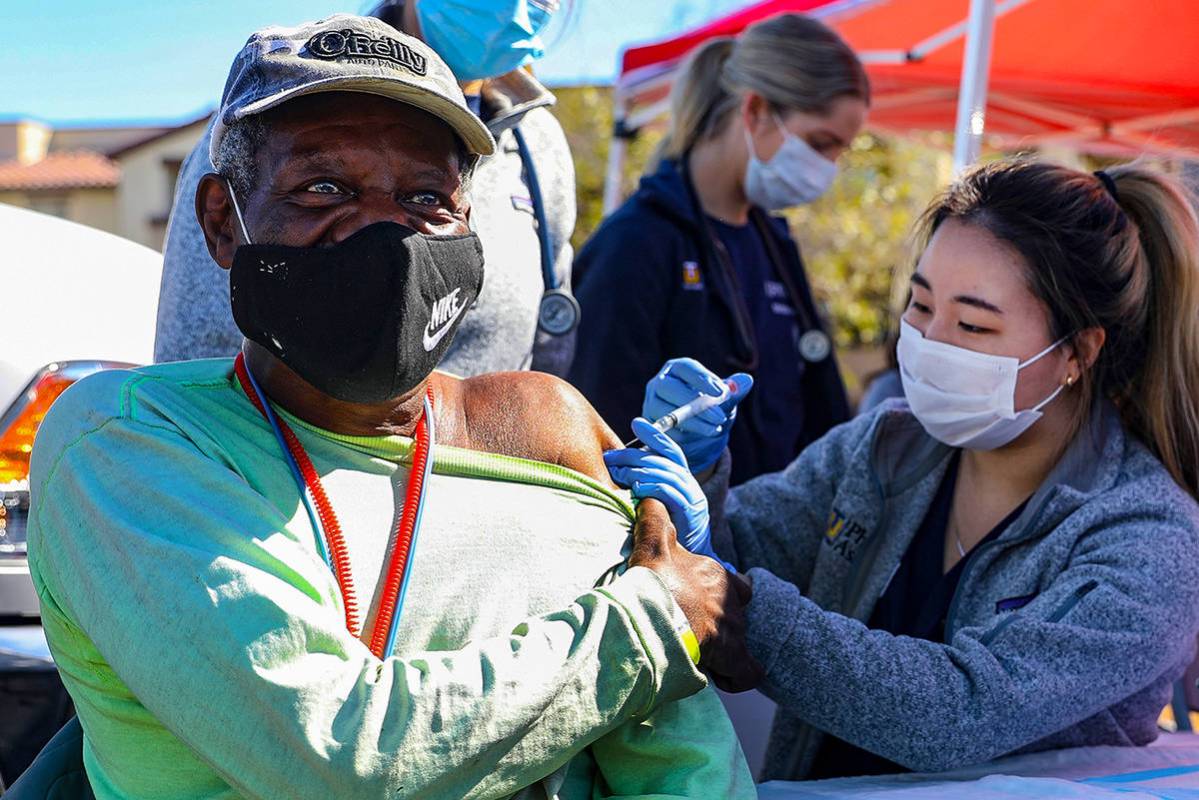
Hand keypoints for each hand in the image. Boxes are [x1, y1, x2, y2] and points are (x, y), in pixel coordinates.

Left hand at [605, 417, 731, 570]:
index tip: (636, 423)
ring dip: (638, 471)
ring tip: (616, 473)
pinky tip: (636, 488)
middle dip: (633, 456)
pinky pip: (670, 492)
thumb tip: (616, 473)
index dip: (654, 435)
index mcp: (682, 479)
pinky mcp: (691, 512)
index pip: (669, 450)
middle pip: (661, 460)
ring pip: (664, 473)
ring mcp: (692, 497)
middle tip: (609, 458)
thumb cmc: (668, 533)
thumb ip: (645, 488)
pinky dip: (652, 487)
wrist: (691, 562)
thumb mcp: (655, 506)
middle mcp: (689, 484)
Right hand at [630, 499, 762, 692]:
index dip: (722, 599)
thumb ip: (655, 518)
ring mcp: (732, 628)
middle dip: (720, 626)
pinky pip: (747, 671)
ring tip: (699, 656)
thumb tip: (650, 496)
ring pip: (737, 642)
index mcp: (715, 574)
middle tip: (694, 634)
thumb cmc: (653, 579)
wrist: (652, 613)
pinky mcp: (731, 654)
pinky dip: (738, 676)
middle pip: (734, 616)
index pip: (737, 586)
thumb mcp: (653, 542)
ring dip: (723, 650)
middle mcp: (729, 600)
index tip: (700, 609)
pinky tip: (722, 677)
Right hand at [642, 359, 752, 472]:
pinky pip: (666, 430)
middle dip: (697, 404)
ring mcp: (651, 403)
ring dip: (694, 422)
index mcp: (677, 369)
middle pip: (670, 388)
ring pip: (668, 412)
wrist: (697, 433)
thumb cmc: (711, 408)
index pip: (687, 368)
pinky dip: (686, 436)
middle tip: (720, 417)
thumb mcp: (724, 400)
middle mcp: (659, 383)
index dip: (703, 379)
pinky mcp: (651, 424)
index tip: (721, 392)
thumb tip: (747, 380)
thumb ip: (734, 390)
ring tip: (716, 429)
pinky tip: (702, 436)